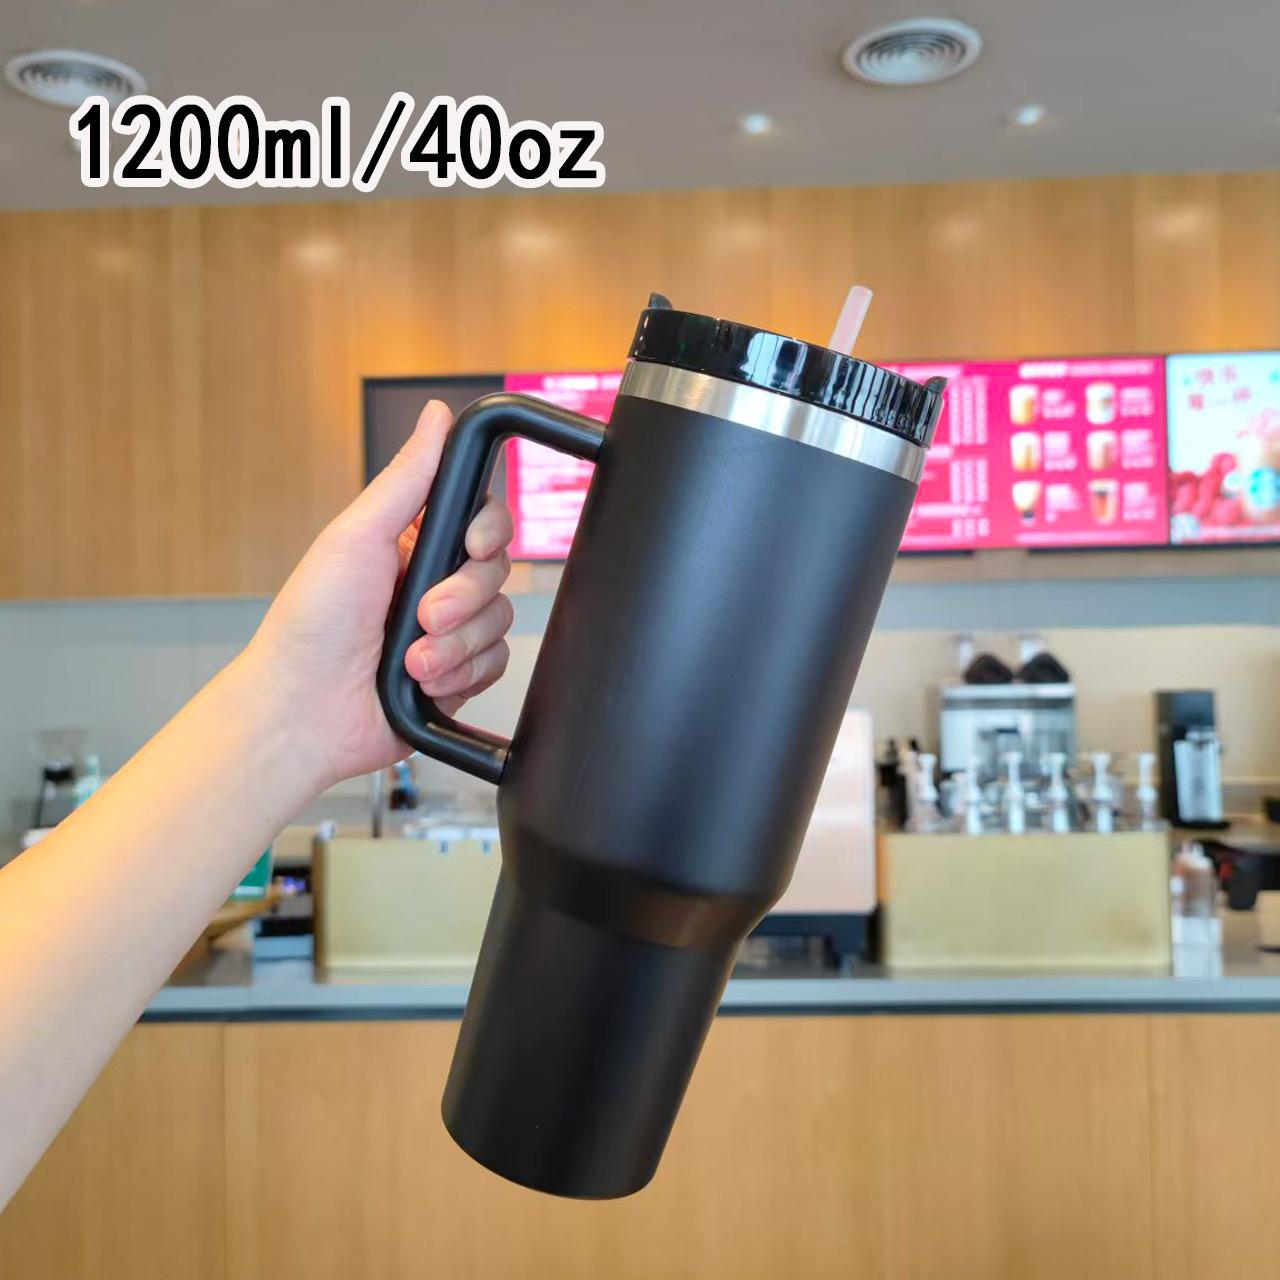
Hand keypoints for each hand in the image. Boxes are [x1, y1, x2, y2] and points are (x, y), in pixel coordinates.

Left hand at [243, 400, 514, 789]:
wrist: (304, 713)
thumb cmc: (311, 624)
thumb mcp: (356, 536)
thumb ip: (407, 478)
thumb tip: (436, 416)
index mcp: (410, 543)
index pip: (481, 519)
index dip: (488, 531)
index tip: (471, 542)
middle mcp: (434, 585)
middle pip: (498, 572)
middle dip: (463, 597)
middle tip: (422, 614)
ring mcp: (449, 633)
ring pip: (500, 622)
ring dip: (456, 644)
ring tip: (410, 660)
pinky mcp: (458, 677)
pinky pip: (495, 665)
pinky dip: (461, 675)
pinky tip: (423, 682)